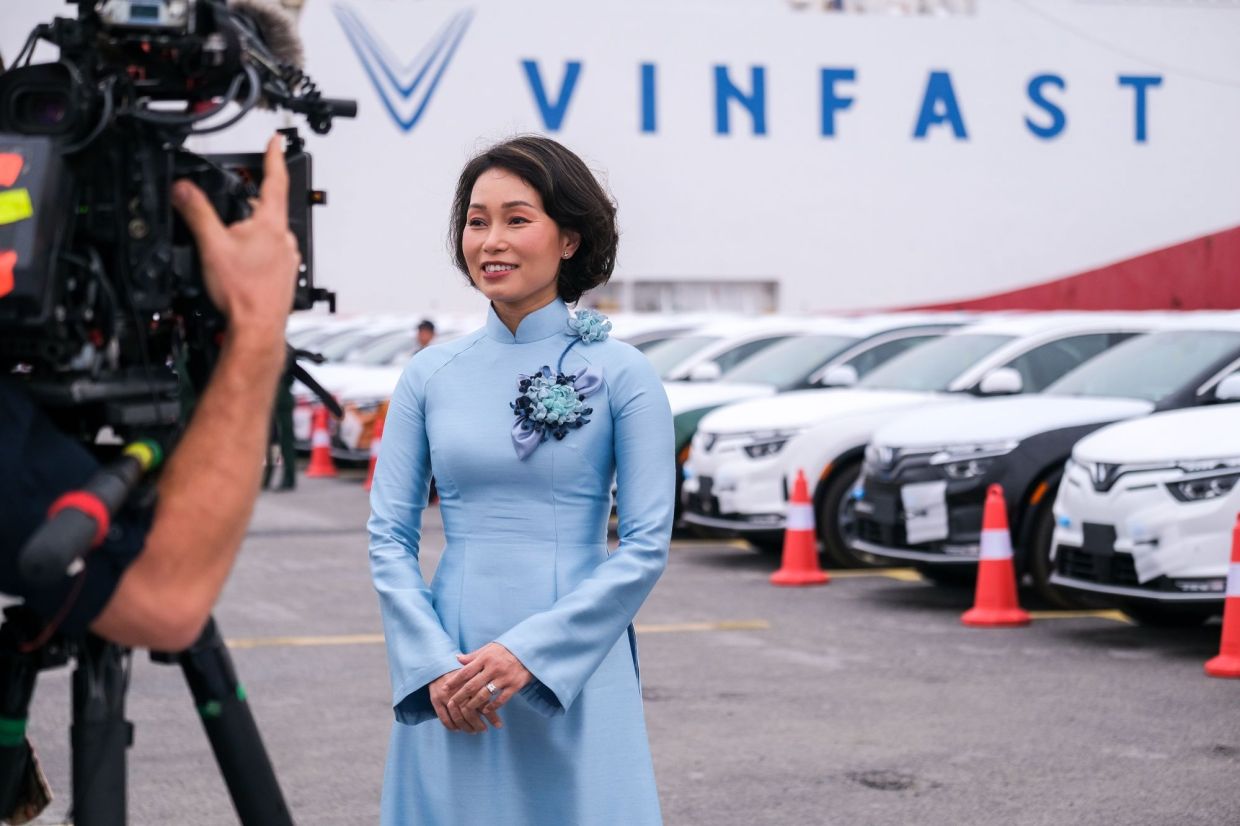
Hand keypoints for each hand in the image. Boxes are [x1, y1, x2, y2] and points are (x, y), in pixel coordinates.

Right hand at [172, 134, 299, 345]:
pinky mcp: (285, 274)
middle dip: (248, 203)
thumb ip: (196, 212)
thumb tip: (183, 188)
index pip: (275, 180)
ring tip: (230, 249)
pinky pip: (269, 253)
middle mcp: (285, 239)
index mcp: (270, 224)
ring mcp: (288, 258)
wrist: (257, 328)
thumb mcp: (211, 246)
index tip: (277, 141)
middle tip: (230, 207)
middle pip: (267, 208)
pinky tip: (240, 267)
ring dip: (249, 232)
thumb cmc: (242, 293)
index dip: (274, 156)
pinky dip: (254, 252)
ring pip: (267, 233)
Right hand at [429, 668, 500, 733]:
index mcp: (471, 682)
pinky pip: (444, 719)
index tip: (498, 725)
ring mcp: (446, 696)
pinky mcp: (436, 700)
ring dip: (466, 727)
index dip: (491, 716)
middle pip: (470, 712)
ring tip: (473, 731)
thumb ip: (486, 691)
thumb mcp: (476, 677)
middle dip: (478, 724)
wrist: (440, 664)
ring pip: (457, 718)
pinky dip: (452, 726)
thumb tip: (500, 705)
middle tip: (484, 729)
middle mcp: (458, 689)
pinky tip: (458, 729)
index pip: (483, 703)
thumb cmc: (463, 673)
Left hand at [443, 643, 532, 724]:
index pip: (466, 671)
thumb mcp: (489, 649)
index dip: (454, 680)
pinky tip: (486, 711)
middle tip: (451, 704)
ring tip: (466, 711)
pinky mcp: (515, 685)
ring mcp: (504, 677)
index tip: (445, 688)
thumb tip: (456, 658)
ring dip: (474, 704)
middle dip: (460, 696)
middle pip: (472, 685)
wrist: (529, 650)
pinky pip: (501, 699)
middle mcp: (494, 667)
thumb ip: (473, 656)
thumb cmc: (505, 650)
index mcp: (485, 658)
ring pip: (485, 694)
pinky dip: (492, 706)